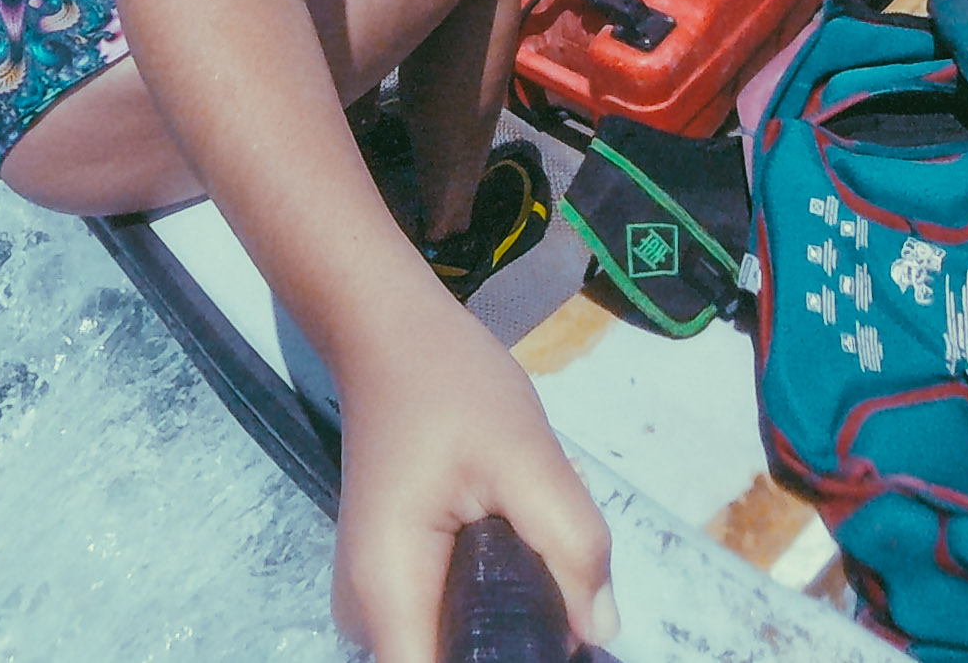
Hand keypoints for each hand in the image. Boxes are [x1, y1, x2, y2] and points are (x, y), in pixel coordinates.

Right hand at [329, 292, 613, 662]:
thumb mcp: (527, 454)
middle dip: (520, 643)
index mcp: (389, 594)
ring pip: (457, 644)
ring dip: (511, 618)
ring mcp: (377, 600)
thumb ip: (571, 545)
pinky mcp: (394, 582)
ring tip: (538, 546)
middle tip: (565, 581)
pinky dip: (495, 597)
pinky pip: (450, 616)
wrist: (390, 336)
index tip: (554, 640)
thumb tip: (599, 632)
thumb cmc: (449, 386)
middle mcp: (368, 615)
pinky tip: (514, 541)